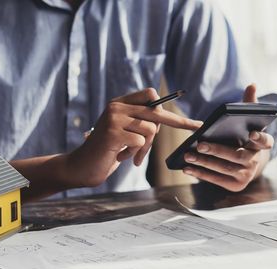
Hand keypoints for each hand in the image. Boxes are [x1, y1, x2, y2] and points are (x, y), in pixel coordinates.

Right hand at [64, 88, 201, 187]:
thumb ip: (141, 122)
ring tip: (130, 155)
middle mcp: (116, 106)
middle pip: (155, 112)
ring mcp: (113, 118)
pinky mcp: (113, 133)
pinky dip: (135, 153)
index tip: (193, 122)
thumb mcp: (125, 132)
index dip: (169, 108)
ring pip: (150, 130)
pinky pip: (140, 142)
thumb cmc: (108, 150)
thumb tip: (166, 118)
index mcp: (120, 103)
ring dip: (144, 148)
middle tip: (181, 134)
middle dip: (173, 125)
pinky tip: (121, 157)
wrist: (83, 165)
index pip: (150, 95)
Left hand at [182, 84, 272, 191]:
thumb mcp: (247, 121)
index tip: (253, 133)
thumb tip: (252, 85)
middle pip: (238, 156)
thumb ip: (249, 104)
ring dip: (205, 163)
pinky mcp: (236, 185)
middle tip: (200, 145)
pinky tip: (188, 168)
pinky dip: (202, 174)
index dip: (261, 138)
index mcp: (261, 144)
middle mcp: (256, 161)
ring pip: (225, 169)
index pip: (266, 141)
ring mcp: (247, 175)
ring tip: (188, 155)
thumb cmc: (242, 136)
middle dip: (218, 151)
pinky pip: (217, 180)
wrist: (244, 163)